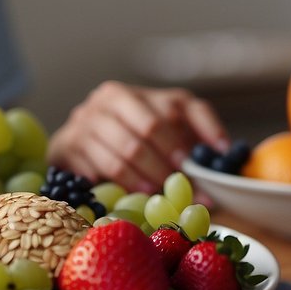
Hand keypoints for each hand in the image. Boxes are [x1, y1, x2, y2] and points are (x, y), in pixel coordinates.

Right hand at [46, 81, 227, 193]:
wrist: (80, 142)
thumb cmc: (132, 137)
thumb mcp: (165, 125)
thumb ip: (196, 130)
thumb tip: (225, 150)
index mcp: (135, 92)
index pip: (167, 111)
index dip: (183, 139)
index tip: (193, 165)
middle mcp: (106, 100)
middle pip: (146, 131)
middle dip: (168, 164)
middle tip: (182, 189)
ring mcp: (83, 121)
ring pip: (122, 154)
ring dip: (146, 180)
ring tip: (159, 196)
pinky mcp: (65, 147)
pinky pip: (97, 171)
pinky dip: (118, 186)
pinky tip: (131, 197)